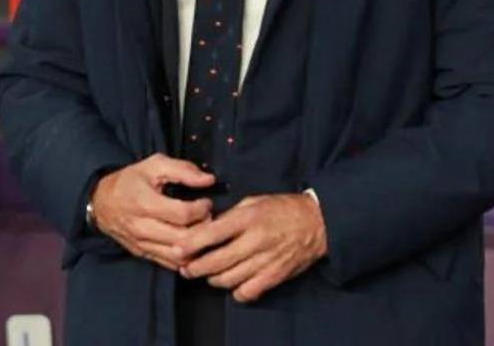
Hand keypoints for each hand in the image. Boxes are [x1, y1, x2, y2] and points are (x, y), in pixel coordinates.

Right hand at [89, 153, 214, 270]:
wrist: (101, 201)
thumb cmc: (131, 180)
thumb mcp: (155, 165)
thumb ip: (183, 170)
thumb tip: (209, 180)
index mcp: (144, 202)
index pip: (181, 214)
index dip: (201, 209)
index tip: (207, 202)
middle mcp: (141, 228)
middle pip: (182, 239)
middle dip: (203, 229)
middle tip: (208, 218)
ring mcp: (141, 244)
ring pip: (177, 257)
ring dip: (196, 247)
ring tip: (201, 231)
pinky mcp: (143, 254)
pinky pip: (169, 264)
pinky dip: (186, 259)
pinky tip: (192, 245)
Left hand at [173, 193, 327, 302]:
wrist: (317, 222)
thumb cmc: (282, 208)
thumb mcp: (254, 201)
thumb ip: (230, 216)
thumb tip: (205, 229)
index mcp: (248, 218)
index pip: (212, 233)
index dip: (190, 244)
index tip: (176, 249)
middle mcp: (255, 240)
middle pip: (215, 262)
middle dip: (194, 268)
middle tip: (185, 268)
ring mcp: (265, 260)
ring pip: (228, 279)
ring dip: (212, 279)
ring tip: (207, 274)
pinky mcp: (274, 276)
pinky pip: (247, 292)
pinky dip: (235, 291)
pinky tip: (233, 282)